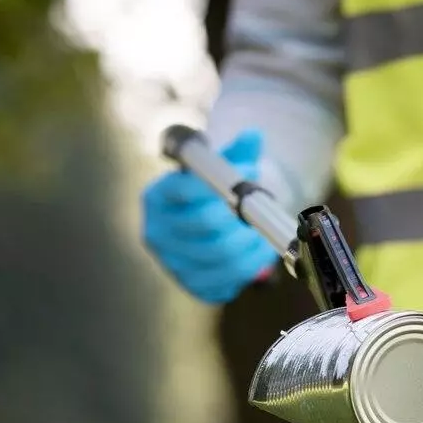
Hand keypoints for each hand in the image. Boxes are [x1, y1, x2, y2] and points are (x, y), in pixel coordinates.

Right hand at [142, 129, 278, 303]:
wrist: (199, 230)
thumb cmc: (206, 195)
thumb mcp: (215, 171)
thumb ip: (234, 155)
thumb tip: (254, 137)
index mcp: (156, 197)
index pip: (185, 188)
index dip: (225, 180)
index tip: (254, 172)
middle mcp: (156, 231)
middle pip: (206, 223)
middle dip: (243, 214)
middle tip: (264, 208)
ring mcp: (171, 262)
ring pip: (220, 255)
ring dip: (252, 243)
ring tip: (265, 231)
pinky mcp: (190, 285)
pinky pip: (226, 281)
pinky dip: (250, 267)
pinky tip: (258, 253)